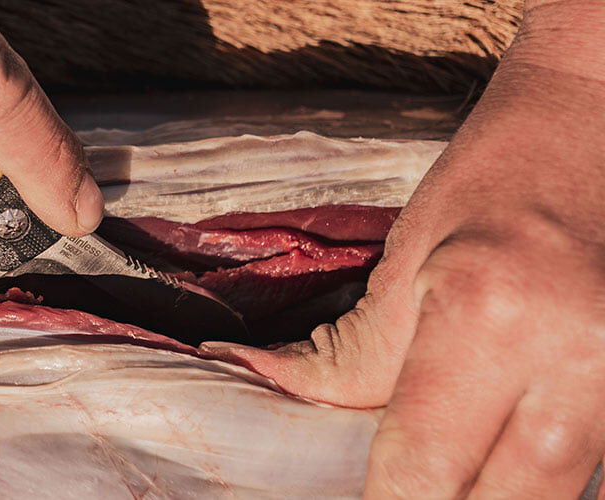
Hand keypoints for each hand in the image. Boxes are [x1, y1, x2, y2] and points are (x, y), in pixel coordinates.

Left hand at [205, 2, 604, 496]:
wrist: (600, 114)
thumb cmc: (493, 176)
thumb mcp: (406, 260)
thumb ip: (350, 358)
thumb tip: (267, 391)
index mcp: (484, 318)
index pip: (422, 465)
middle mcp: (575, 360)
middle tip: (400, 489)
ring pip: (560, 496)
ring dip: (499, 496)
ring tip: (450, 477)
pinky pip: (598, 467)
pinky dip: (549, 480)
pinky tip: (507, 470)